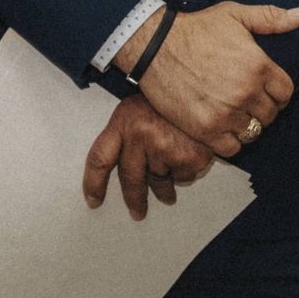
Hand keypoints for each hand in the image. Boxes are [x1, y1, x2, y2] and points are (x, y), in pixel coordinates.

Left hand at [83, 94, 215, 219]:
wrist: (204, 86)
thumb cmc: (169, 98)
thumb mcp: (138, 107)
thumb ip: (126, 135)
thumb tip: (120, 170)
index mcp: (124, 122)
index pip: (100, 159)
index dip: (94, 183)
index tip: (94, 201)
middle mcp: (141, 136)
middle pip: (131, 179)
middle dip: (134, 199)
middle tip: (138, 212)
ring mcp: (165, 148)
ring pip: (161, 181)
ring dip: (165, 185)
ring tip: (169, 186)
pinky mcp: (189, 156)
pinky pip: (184, 176)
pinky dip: (186, 170)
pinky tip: (190, 155)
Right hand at [117, 2, 298, 156]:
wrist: (153, 46)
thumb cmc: (195, 29)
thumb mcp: (235, 14)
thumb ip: (271, 18)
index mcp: (259, 66)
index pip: (286, 93)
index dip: (278, 93)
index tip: (266, 91)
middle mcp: (246, 93)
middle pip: (271, 114)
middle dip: (263, 109)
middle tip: (248, 102)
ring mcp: (226, 113)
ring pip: (253, 132)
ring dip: (247, 125)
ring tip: (235, 115)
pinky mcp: (204, 129)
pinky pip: (231, 148)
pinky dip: (230, 141)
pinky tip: (222, 127)